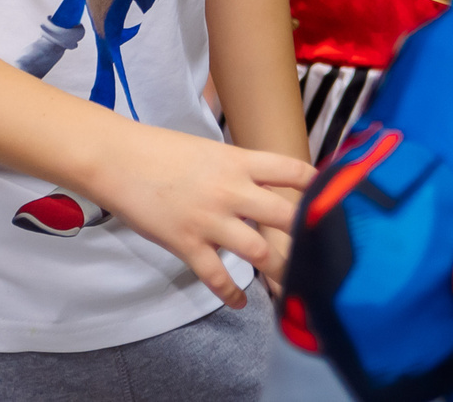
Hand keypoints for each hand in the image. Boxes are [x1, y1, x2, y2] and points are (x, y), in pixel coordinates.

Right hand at [81, 126, 313, 308]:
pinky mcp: (186, 243)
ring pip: (260, 253)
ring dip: (279, 273)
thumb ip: (237, 168)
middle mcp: (231, 190)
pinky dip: (231, 294)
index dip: (319, 186)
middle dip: (309, 238)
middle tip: (324, 255)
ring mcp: (210, 219)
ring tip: (293, 288)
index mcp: (237, 161)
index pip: (292, 171)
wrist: (116, 158)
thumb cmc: (159, 150)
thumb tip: (261, 183)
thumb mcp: (208, 150)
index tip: (335, 200)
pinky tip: (239, 301)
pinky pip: (217, 277)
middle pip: (286, 217)